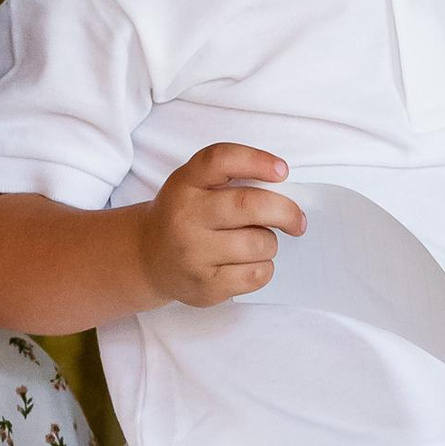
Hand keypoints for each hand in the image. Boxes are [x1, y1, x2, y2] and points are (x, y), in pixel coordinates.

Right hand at [139, 144, 304, 307]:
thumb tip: (284, 191)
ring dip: (270, 243)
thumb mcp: (194, 185)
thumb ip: (231, 179)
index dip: (257, 161)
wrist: (147, 258)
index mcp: (186, 183)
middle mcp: (185, 216)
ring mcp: (193, 253)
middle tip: (297, 220)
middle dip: (286, 211)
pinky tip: (248, 263)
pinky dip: (263, 267)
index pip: (221, 160)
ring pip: (260, 243)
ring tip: (256, 243)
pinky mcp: (205, 285)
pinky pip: (257, 274)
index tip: (282, 171)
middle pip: (250, 205)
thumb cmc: (184, 216)